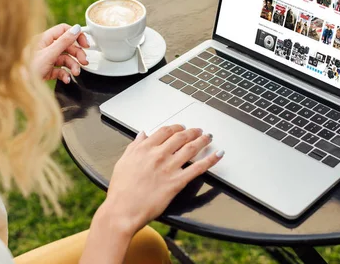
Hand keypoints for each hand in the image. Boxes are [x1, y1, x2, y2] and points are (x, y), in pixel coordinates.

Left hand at [32, 23, 89, 82]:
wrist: (19, 87)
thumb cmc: (28, 69)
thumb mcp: (49, 54)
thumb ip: (64, 41)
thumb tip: (76, 28)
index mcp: (44, 39)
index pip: (64, 30)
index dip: (76, 35)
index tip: (85, 44)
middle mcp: (45, 47)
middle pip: (67, 46)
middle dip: (77, 54)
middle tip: (84, 62)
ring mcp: (46, 58)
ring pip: (65, 58)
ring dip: (73, 66)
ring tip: (76, 73)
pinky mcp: (47, 70)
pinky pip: (60, 69)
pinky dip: (65, 74)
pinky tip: (67, 79)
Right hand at [103, 125, 223, 233]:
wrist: (123, 211)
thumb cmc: (121, 191)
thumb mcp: (123, 162)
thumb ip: (134, 146)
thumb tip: (142, 134)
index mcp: (145, 148)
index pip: (165, 131)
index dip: (176, 128)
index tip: (181, 128)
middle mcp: (158, 155)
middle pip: (180, 137)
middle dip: (192, 132)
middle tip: (198, 131)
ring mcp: (169, 168)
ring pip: (191, 148)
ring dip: (202, 140)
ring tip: (208, 137)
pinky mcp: (177, 182)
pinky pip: (198, 168)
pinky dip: (211, 160)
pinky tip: (218, 154)